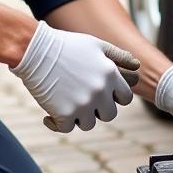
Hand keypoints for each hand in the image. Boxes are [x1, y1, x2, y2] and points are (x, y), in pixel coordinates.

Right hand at [11, 21, 139, 132]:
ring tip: (66, 103)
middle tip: (83, 99)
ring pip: (88, 124)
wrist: (35, 50)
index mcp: (110, 75)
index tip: (102, 94)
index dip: (115, 97)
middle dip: (99, 109)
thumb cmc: (66, 45)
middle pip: (109, 114)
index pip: (126, 98)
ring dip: (79, 116)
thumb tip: (137, 66)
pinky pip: (66, 128)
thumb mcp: (96, 45)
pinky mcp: (64, 114)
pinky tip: (49, 115)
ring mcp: (83, 104)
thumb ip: (118, 56)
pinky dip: (57, 123)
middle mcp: (100, 91)